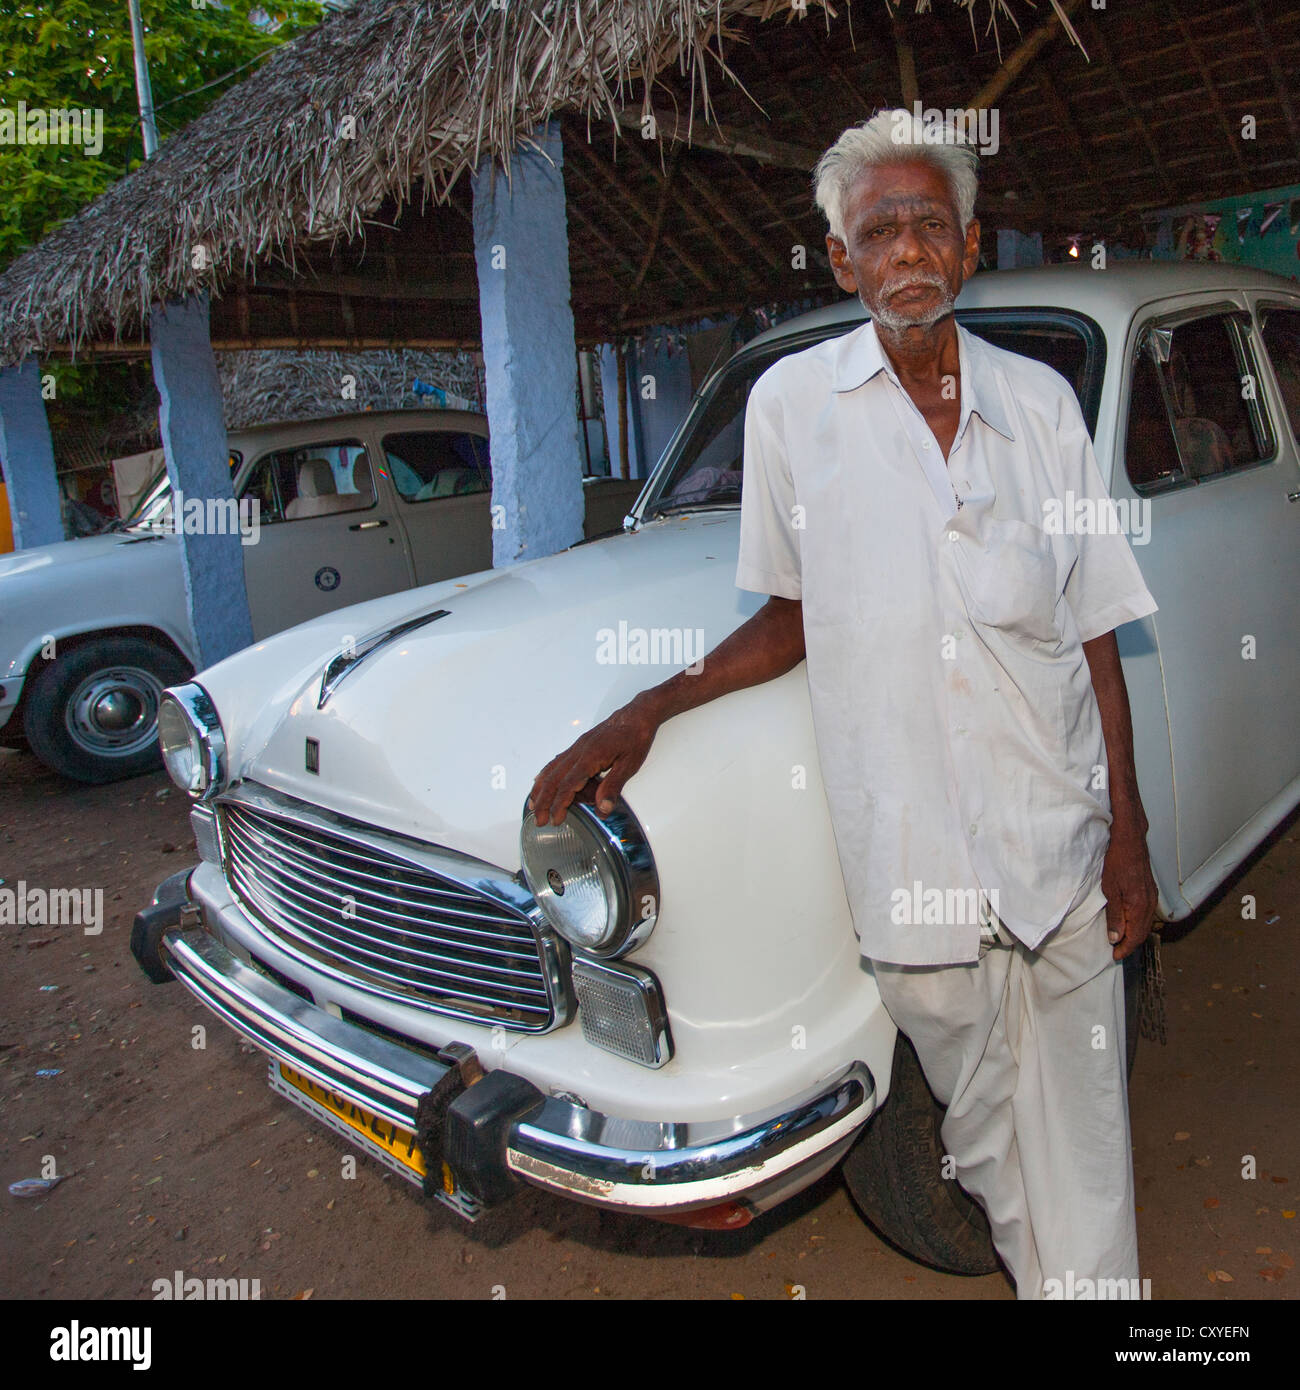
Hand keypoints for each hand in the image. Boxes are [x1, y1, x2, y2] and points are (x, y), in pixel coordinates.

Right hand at [528, 701, 658, 824]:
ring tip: (533, 805)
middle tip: (539, 820)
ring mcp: (577, 748)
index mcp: (590, 756)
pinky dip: (545, 774)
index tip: (555, 819)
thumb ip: (613, 787)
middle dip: (544, 801)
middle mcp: (579, 751)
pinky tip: (540, 781)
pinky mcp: (579, 746)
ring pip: (551, 770)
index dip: (560, 804)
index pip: (568, 785)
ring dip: (540, 789)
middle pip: (553, 779)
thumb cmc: (634, 737)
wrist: (636, 715)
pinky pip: (556, 762)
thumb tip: (603, 809)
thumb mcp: (629, 765)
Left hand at [1101, 822, 1158, 960]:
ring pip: (1145, 923)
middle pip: (1142, 932)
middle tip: (1116, 951)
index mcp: (1139, 906)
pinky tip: (1129, 923)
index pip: (1134, 936)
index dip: (1125, 948)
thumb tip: (1116, 937)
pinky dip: (1138, 923)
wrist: (1129, 840)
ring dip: (1134, 934)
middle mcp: (1149, 903)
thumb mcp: (1110, 889)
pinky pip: (1146, 913)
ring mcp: (1152, 896)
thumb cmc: (1117, 861)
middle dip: (1130, 944)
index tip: (1115, 955)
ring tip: (1121, 941)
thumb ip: (1114, 915)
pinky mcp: (1150, 890)